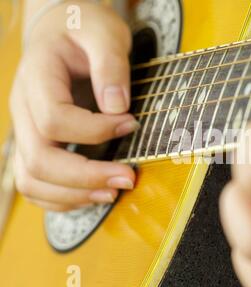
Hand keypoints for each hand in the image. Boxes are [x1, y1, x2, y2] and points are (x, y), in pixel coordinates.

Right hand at [10, 1, 136, 210]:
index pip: (55, 119)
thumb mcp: (103, 32)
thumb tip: (117, 106)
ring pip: (31, 179)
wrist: (61, 31)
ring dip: (73, 194)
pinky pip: (35, 183)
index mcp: (37, 77)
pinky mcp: (36, 142)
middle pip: (39, 159)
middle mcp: (23, 108)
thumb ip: (110, 63)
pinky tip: (93, 194)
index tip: (132, 123)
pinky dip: (61, 197)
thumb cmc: (84, 30)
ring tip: (113, 192)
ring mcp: (26, 129)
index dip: (95, 131)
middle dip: (86, 177)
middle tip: (128, 178)